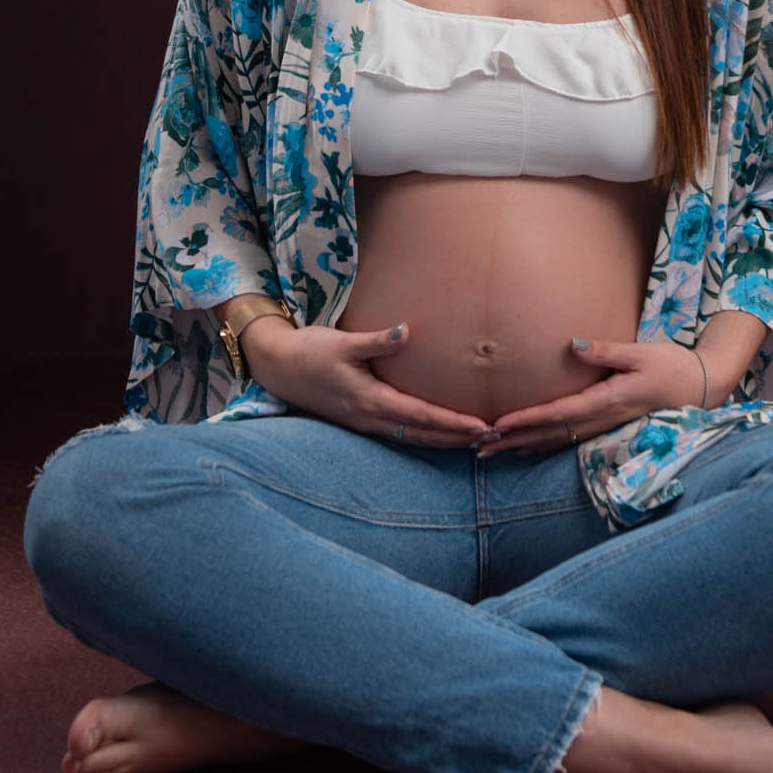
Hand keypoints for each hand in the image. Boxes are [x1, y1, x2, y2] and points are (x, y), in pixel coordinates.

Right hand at [240, 318, 493, 447]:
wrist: (277, 367)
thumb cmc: (310, 351)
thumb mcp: (342, 342)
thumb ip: (377, 340)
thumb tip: (406, 331)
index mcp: (370, 401)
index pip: (422, 417)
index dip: (454, 424)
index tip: (483, 427)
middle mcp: (370, 418)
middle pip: (423, 435)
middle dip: (458, 439)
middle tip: (495, 439)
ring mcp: (364, 423)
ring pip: (412, 438)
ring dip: (444, 441)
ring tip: (476, 441)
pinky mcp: (360, 419)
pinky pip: (400, 434)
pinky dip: (424, 436)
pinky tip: (438, 434)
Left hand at [478, 336, 705, 455]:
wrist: (701, 386)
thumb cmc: (672, 365)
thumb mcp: (641, 353)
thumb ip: (606, 351)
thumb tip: (572, 345)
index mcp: (607, 400)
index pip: (558, 413)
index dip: (527, 419)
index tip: (498, 424)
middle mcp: (602, 418)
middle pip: (550, 433)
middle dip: (514, 440)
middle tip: (479, 447)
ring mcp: (606, 425)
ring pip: (558, 440)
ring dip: (524, 445)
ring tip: (493, 451)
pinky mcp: (609, 424)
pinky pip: (571, 439)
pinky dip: (545, 444)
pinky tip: (528, 448)